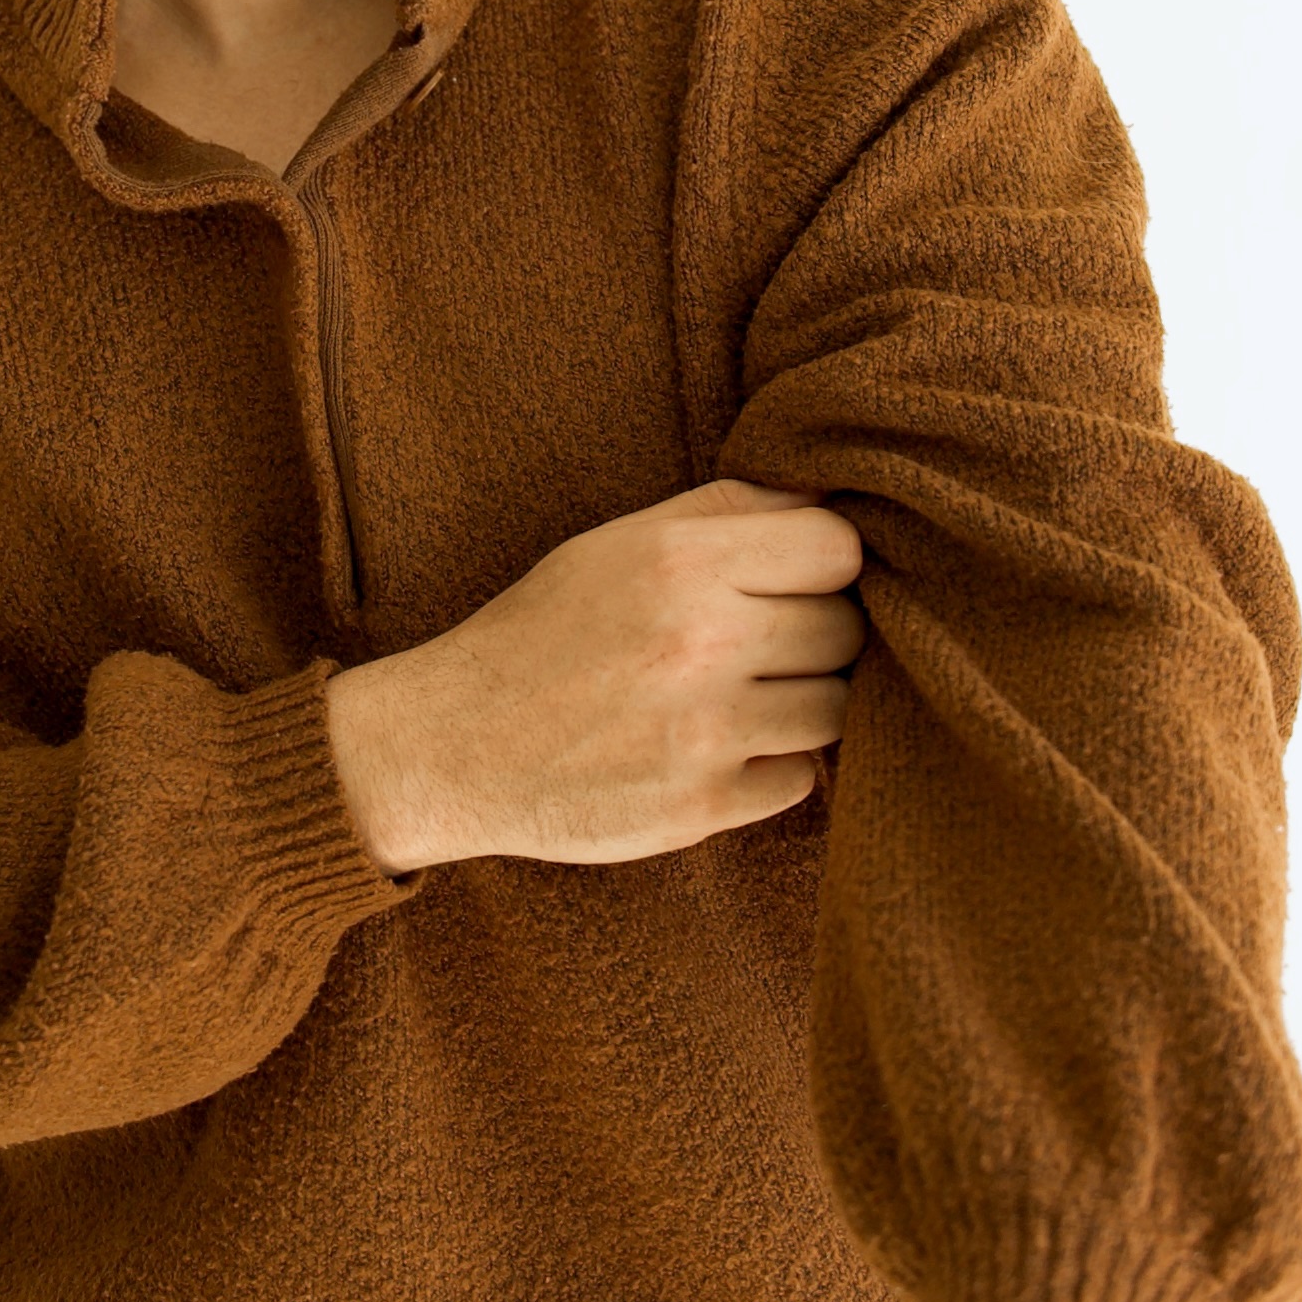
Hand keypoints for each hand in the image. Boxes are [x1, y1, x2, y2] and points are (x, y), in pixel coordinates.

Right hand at [324, 478, 864, 872]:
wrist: (455, 745)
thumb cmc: (544, 631)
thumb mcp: (619, 542)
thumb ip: (727, 509)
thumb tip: (827, 495)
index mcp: (682, 561)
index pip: (839, 547)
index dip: (822, 564)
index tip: (786, 582)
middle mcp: (701, 641)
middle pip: (847, 631)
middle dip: (813, 636)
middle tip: (753, 646)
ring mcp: (706, 732)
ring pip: (836, 710)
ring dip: (798, 706)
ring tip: (734, 699)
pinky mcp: (703, 807)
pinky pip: (801, 780)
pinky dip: (769, 769)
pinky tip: (712, 751)